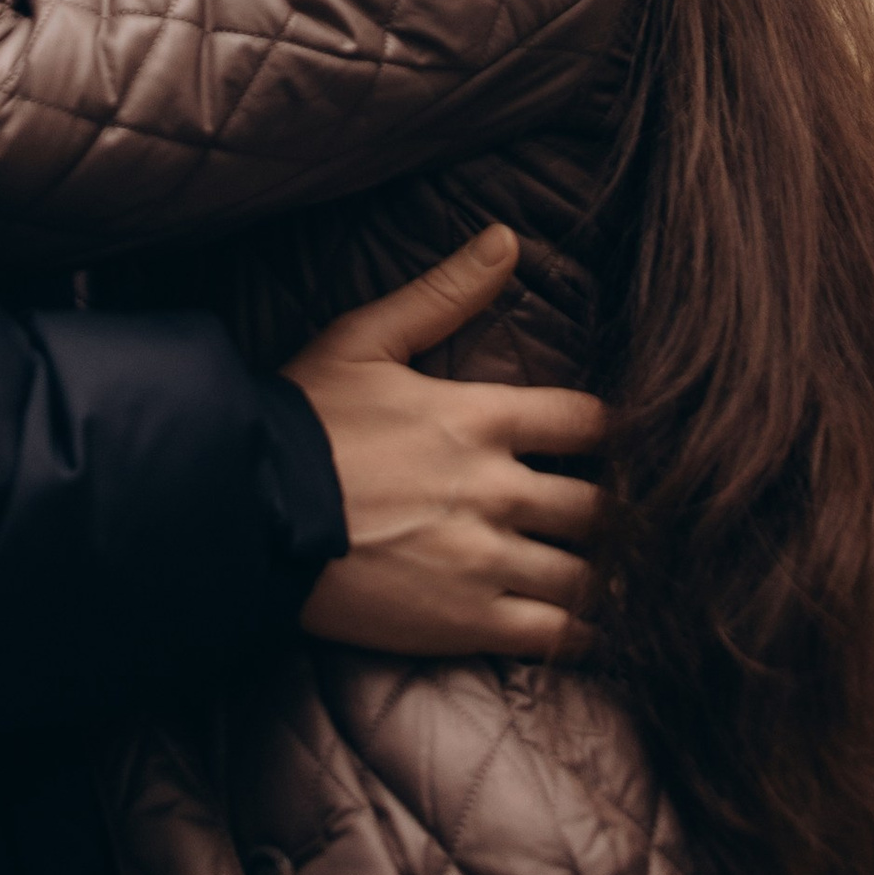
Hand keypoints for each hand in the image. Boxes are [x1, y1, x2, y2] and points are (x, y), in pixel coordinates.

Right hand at [284, 228, 605, 661]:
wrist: (249, 512)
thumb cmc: (304, 421)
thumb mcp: (366, 339)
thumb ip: (444, 293)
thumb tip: (506, 239)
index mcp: (482, 418)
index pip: (590, 423)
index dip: (617, 435)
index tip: (622, 448)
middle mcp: (499, 490)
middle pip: (600, 506)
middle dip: (614, 514)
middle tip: (624, 522)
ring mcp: (486, 560)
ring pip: (585, 575)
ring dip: (603, 576)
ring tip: (611, 576)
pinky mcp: (466, 621)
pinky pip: (554, 635)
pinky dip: (579, 635)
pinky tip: (586, 630)